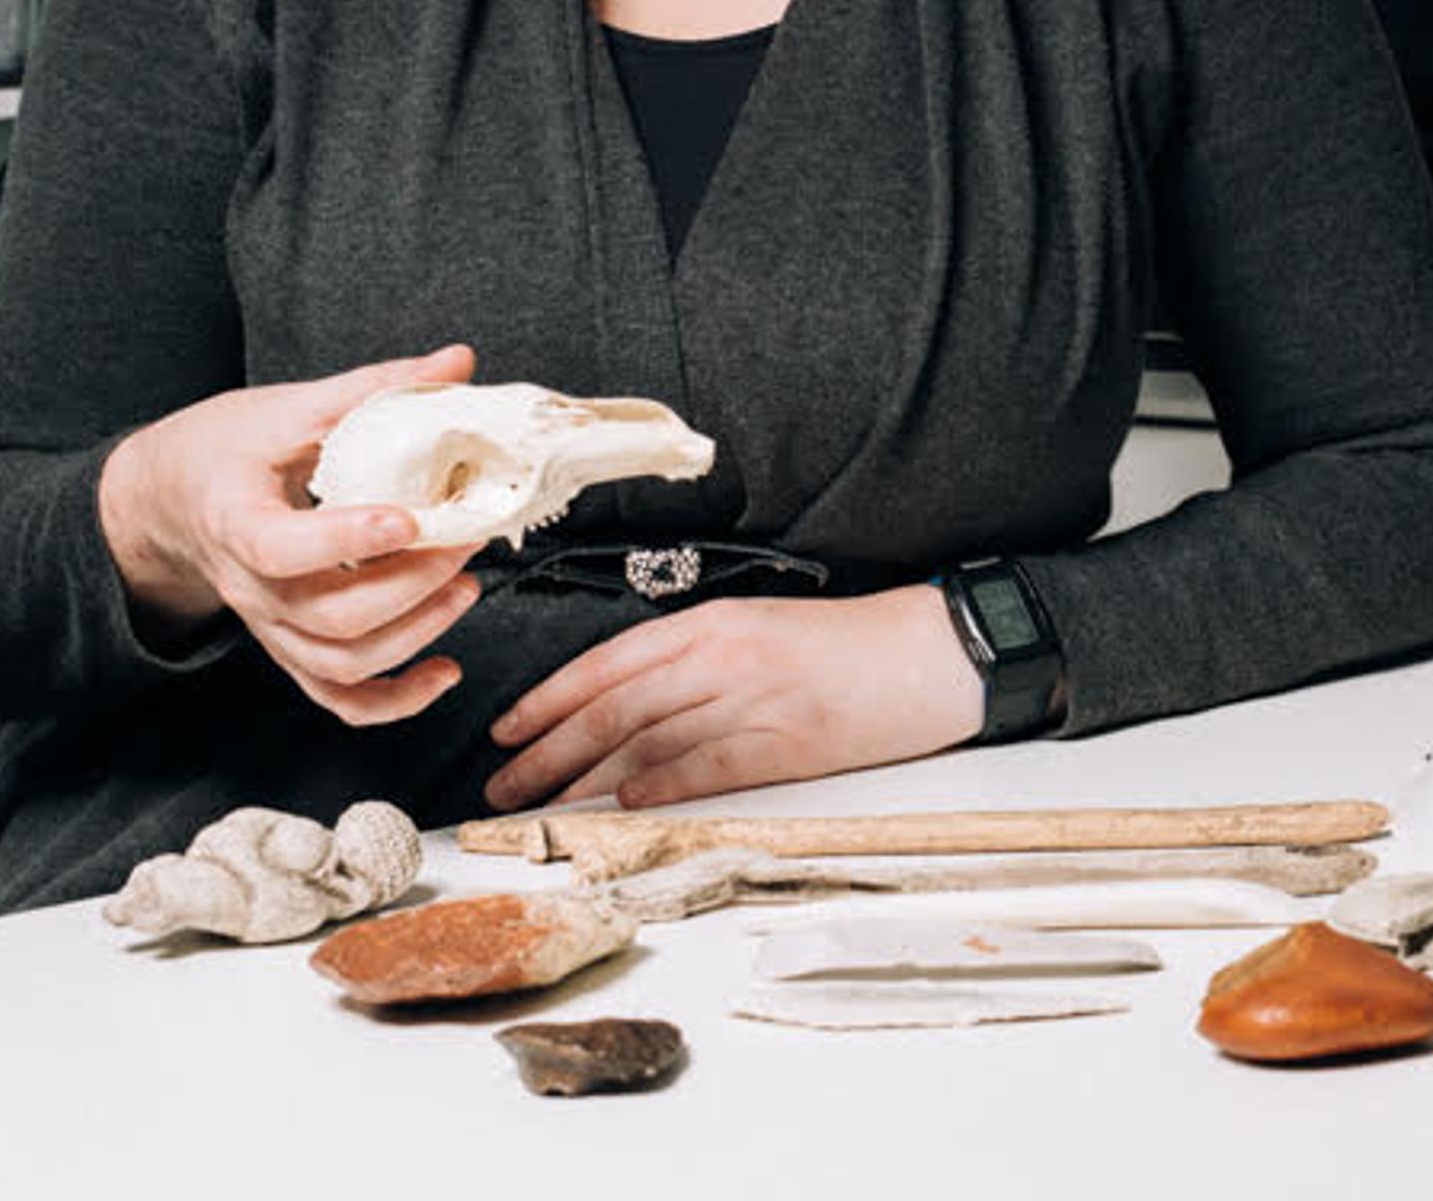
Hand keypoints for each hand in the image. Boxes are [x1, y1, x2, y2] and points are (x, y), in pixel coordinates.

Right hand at [97, 343, 488, 726]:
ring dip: (415, 634)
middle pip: (330, 617)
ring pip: (340, 663)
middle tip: (464, 538)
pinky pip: (336, 697)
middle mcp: (248, 587)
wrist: (169, 501)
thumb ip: (374, 388)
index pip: (282, 547)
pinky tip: (444, 673)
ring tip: (464, 585)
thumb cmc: (224, 448)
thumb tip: (458, 362)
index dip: (346, 540)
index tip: (408, 517)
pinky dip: (395, 701)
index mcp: (235, 519)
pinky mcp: (289, 646)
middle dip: (412, 584)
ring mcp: (269, 626)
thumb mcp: (288, 405)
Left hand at [478, 585, 982, 812]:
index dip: (548, 699)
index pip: (608, 661)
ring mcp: (755, 699)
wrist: (931, 654)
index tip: (506, 731)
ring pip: (646, 739)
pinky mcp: (788, 742)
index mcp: (713, 623)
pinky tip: (623, 804)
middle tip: (501, 784)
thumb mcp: (761, 633)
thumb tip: (627, 713)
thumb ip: (695, 664)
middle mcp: (724, 656)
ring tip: (540, 809)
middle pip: (612, 706)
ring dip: (583, 780)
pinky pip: (709, 764)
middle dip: (546, 749)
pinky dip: (662, 784)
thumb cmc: (848, 647)